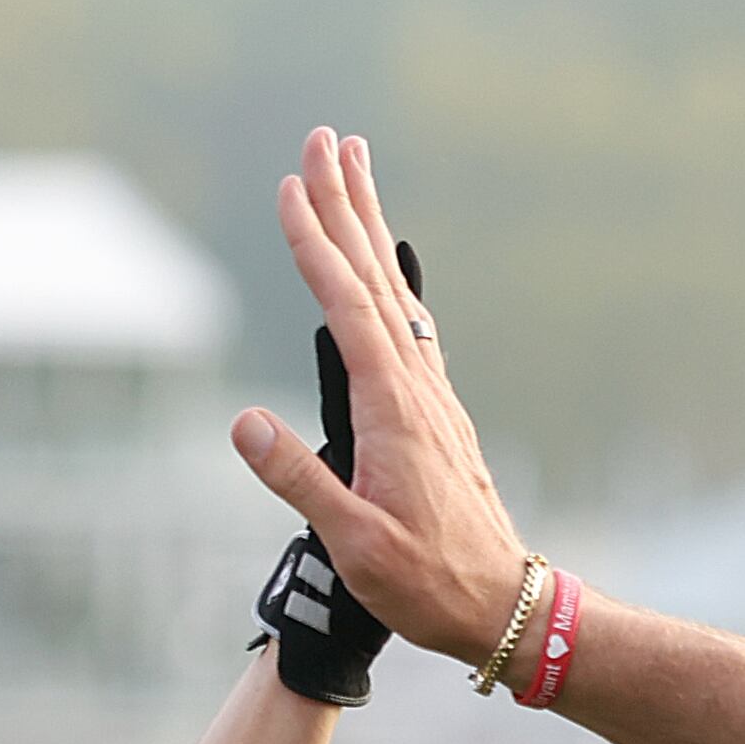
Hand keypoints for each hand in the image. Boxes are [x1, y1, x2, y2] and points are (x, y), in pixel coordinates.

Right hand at [228, 127, 532, 657]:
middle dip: (347, 203)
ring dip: (370, 228)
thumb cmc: (427, 581)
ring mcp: (432, 396)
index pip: (345, 304)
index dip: (315, 242)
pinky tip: (384, 270)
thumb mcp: (354, 541)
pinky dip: (387, 280)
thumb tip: (242, 422)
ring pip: (394, 291)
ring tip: (355, 171)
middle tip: (327, 137)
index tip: (291, 185)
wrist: (502, 606)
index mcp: (393, 407)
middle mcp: (417, 387)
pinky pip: (408, 324)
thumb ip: (298, 480)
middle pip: (374, 275)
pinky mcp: (437, 413)